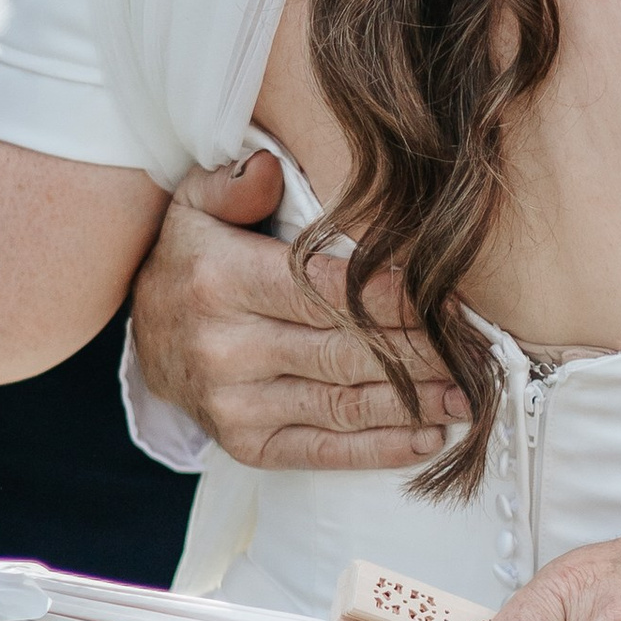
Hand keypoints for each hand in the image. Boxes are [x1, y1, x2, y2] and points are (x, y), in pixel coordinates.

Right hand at [127, 154, 468, 469]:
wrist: (141, 336)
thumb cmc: (190, 260)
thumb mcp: (194, 203)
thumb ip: (236, 181)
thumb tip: (270, 169)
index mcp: (222, 280)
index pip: (328, 291)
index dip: (396, 298)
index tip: (451, 299)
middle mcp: (226, 347)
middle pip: (347, 351)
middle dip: (422, 354)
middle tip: (478, 354)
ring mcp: (234, 403)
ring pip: (344, 404)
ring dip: (415, 404)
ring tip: (469, 396)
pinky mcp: (245, 444)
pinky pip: (323, 451)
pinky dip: (381, 450)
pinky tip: (429, 438)